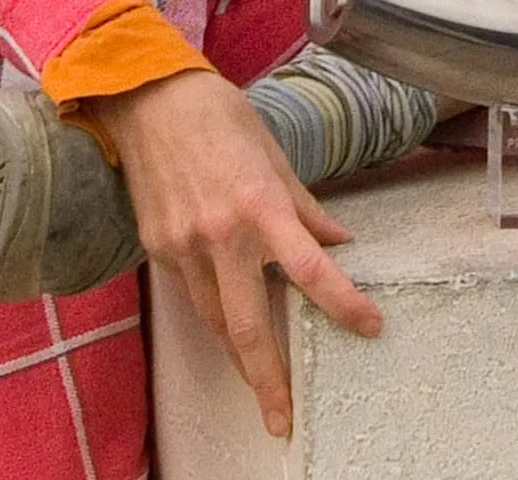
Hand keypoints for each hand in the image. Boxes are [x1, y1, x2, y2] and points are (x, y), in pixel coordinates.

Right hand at [89, 68, 385, 437]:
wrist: (148, 99)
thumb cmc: (219, 116)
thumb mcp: (275, 154)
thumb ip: (306, 207)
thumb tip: (337, 243)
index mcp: (259, 203)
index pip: (310, 267)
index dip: (343, 303)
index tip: (369, 326)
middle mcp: (219, 232)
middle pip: (248, 323)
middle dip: (266, 378)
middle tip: (282, 419)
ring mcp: (183, 244)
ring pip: (215, 320)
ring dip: (239, 356)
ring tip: (261, 384)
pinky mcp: (157, 247)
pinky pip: (192, 296)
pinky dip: (214, 317)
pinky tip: (229, 330)